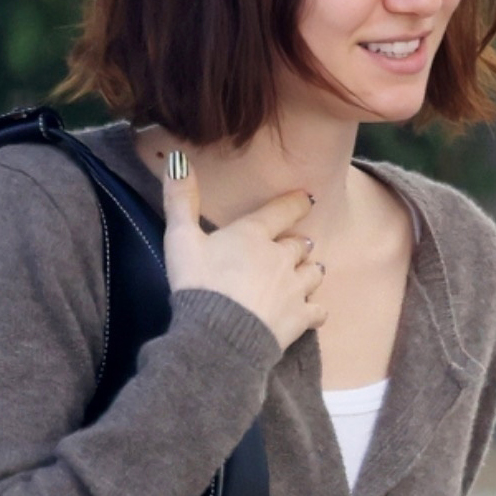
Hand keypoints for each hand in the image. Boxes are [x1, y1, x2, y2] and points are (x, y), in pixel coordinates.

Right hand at [161, 150, 326, 350]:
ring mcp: (294, 289)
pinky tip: (312, 311)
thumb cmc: (198, 284)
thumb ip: (181, 200)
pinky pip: (318, 310)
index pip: (284, 210)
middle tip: (294, 247)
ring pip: (313, 273)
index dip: (296, 203)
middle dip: (296, 245)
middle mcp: (281, 257)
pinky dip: (315, 309)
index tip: (307, 199)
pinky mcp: (300, 318)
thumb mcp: (181, 239)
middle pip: (299, 245)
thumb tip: (177, 159)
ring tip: (307, 273)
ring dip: (309, 271)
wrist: (218, 336)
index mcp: (254, 235)